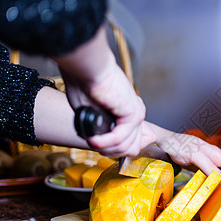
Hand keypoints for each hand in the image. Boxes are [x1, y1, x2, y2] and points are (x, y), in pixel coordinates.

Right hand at [52, 27, 154, 156]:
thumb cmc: (84, 83)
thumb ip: (99, 128)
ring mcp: (136, 115)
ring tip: (92, 141)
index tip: (98, 145)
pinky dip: (105, 142)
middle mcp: (135, 114)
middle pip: (130, 149)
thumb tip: (97, 143)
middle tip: (94, 144)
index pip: (131, 143)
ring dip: (105, 148)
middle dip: (110, 152)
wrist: (87, 68)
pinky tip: (94, 139)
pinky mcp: (134, 114)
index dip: (113, 150)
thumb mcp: (90, 112)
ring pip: (125, 147)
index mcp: (127, 111)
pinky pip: (121, 138)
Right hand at [147, 122, 220, 191]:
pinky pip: (207, 166)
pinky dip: (214, 176)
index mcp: (217, 154)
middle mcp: (214, 152)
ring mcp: (204, 151)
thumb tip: (220, 184)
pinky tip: (218, 184)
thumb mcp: (199, 162)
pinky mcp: (193, 153)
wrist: (165, 140)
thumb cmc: (183, 151)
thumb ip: (209, 171)